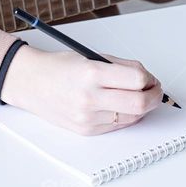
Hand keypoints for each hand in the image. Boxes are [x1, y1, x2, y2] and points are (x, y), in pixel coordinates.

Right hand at [0, 46, 163, 135]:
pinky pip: (117, 125)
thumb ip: (122, 67)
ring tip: (138, 97)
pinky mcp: (86, 130)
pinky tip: (121, 105)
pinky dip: (126, 115)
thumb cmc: (60, 67)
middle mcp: (89, 97)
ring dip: (142, 108)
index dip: (150, 79)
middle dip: (154, 96)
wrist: (31, 83)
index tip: (150, 78)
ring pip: (132, 117)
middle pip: (139, 103)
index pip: (137, 79)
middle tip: (154, 90)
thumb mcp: (92, 57)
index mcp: (92, 73)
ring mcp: (87, 117)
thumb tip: (147, 79)